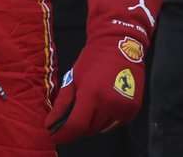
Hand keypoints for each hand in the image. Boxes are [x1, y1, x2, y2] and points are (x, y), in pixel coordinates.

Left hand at [46, 0, 159, 143]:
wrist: (120, 45)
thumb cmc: (93, 60)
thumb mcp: (73, 78)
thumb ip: (62, 103)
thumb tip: (49, 124)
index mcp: (92, 94)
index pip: (76, 125)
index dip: (64, 135)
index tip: (54, 136)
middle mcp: (109, 104)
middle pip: (89, 130)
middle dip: (78, 125)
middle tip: (75, 112)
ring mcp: (123, 108)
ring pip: (102, 128)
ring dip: (93, 123)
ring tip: (91, 106)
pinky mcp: (133, 110)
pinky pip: (115, 124)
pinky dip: (107, 119)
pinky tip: (105, 104)